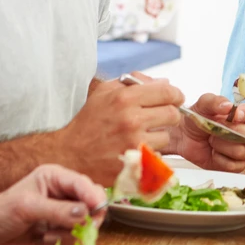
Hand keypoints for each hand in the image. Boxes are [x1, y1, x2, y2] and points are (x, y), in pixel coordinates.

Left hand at [0, 165, 106, 244]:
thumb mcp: (26, 207)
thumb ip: (58, 210)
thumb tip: (86, 213)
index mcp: (53, 178)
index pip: (83, 184)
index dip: (93, 197)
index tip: (97, 210)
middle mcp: (61, 194)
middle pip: (91, 205)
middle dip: (84, 219)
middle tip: (74, 228)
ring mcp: (61, 215)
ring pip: (85, 226)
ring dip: (68, 234)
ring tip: (45, 235)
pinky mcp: (58, 234)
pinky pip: (74, 240)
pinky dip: (61, 244)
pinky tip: (41, 242)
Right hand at [55, 76, 184, 183]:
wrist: (69, 153)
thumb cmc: (87, 122)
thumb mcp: (104, 93)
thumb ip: (133, 83)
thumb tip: (164, 82)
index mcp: (124, 98)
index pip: (167, 92)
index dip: (175, 95)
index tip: (175, 99)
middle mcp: (131, 119)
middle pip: (173, 114)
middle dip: (169, 115)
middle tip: (159, 118)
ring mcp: (134, 143)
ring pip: (166, 136)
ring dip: (158, 136)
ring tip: (142, 136)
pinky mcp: (134, 162)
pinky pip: (157, 155)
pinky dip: (150, 153)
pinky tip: (137, 149)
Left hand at [168, 93, 244, 171]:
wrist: (184, 136)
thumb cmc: (198, 118)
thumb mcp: (203, 104)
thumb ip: (215, 101)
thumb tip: (228, 106)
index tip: (235, 115)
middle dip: (235, 132)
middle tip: (218, 127)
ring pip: (243, 151)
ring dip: (222, 145)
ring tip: (212, 139)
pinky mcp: (236, 165)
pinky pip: (233, 165)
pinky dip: (219, 158)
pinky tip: (213, 152)